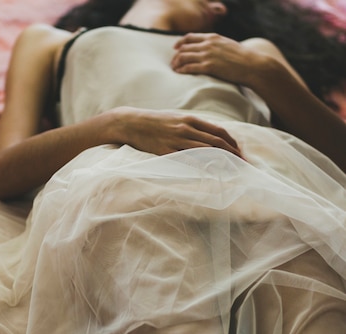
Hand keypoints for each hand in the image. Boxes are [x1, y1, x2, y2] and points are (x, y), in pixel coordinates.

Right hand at [109, 107, 242, 158]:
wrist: (131, 123)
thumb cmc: (153, 121)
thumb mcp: (175, 118)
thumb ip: (192, 126)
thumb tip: (208, 135)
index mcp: (190, 119)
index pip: (219, 131)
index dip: (233, 143)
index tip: (241, 153)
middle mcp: (186, 128)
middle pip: (217, 142)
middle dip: (234, 154)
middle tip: (244, 165)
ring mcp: (176, 140)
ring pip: (206, 151)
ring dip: (222, 161)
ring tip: (233, 171)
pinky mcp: (166, 151)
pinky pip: (188, 160)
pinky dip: (202, 166)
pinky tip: (211, 173)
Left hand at [171, 33, 264, 85]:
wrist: (252, 65)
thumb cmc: (241, 57)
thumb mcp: (227, 44)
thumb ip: (215, 44)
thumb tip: (207, 48)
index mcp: (212, 37)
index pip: (190, 37)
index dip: (180, 42)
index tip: (175, 48)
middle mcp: (208, 44)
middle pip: (184, 48)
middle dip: (176, 56)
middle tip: (173, 63)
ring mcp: (208, 55)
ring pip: (184, 57)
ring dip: (176, 63)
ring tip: (174, 69)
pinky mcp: (209, 67)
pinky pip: (189, 67)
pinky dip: (182, 70)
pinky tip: (179, 73)